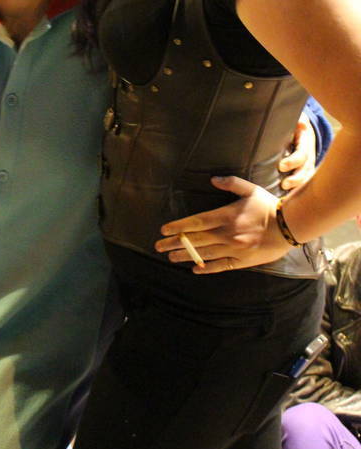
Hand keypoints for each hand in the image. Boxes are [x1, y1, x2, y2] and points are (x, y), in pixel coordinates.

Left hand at [154, 176, 290, 273]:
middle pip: (195, 240)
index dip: (178, 227)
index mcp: (226, 216)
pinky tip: (195, 268)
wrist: (290, 226)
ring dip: (186, 256)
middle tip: (158, 246)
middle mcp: (227, 234)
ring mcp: (234, 249)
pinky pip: (221, 266)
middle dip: (175, 243)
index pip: (196, 222)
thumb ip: (231, 184)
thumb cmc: (269, 206)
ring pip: (204, 254)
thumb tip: (213, 179)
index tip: (164, 229)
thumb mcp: (250, 189)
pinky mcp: (242, 261)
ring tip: (170, 257)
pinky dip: (206, 268)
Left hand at [279, 113, 315, 189]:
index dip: (293, 161)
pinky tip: (290, 197)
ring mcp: (309, 162)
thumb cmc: (292, 120)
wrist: (301, 123)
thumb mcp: (293, 117)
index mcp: (306, 139)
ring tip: (286, 192)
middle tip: (284, 184)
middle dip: (296, 178)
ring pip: (307, 177)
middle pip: (306, 169)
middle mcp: (309, 153)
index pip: (303, 154)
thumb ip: (292, 120)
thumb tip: (297, 121)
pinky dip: (299, 190)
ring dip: (298, 186)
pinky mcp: (305, 169)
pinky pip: (305, 181)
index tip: (282, 166)